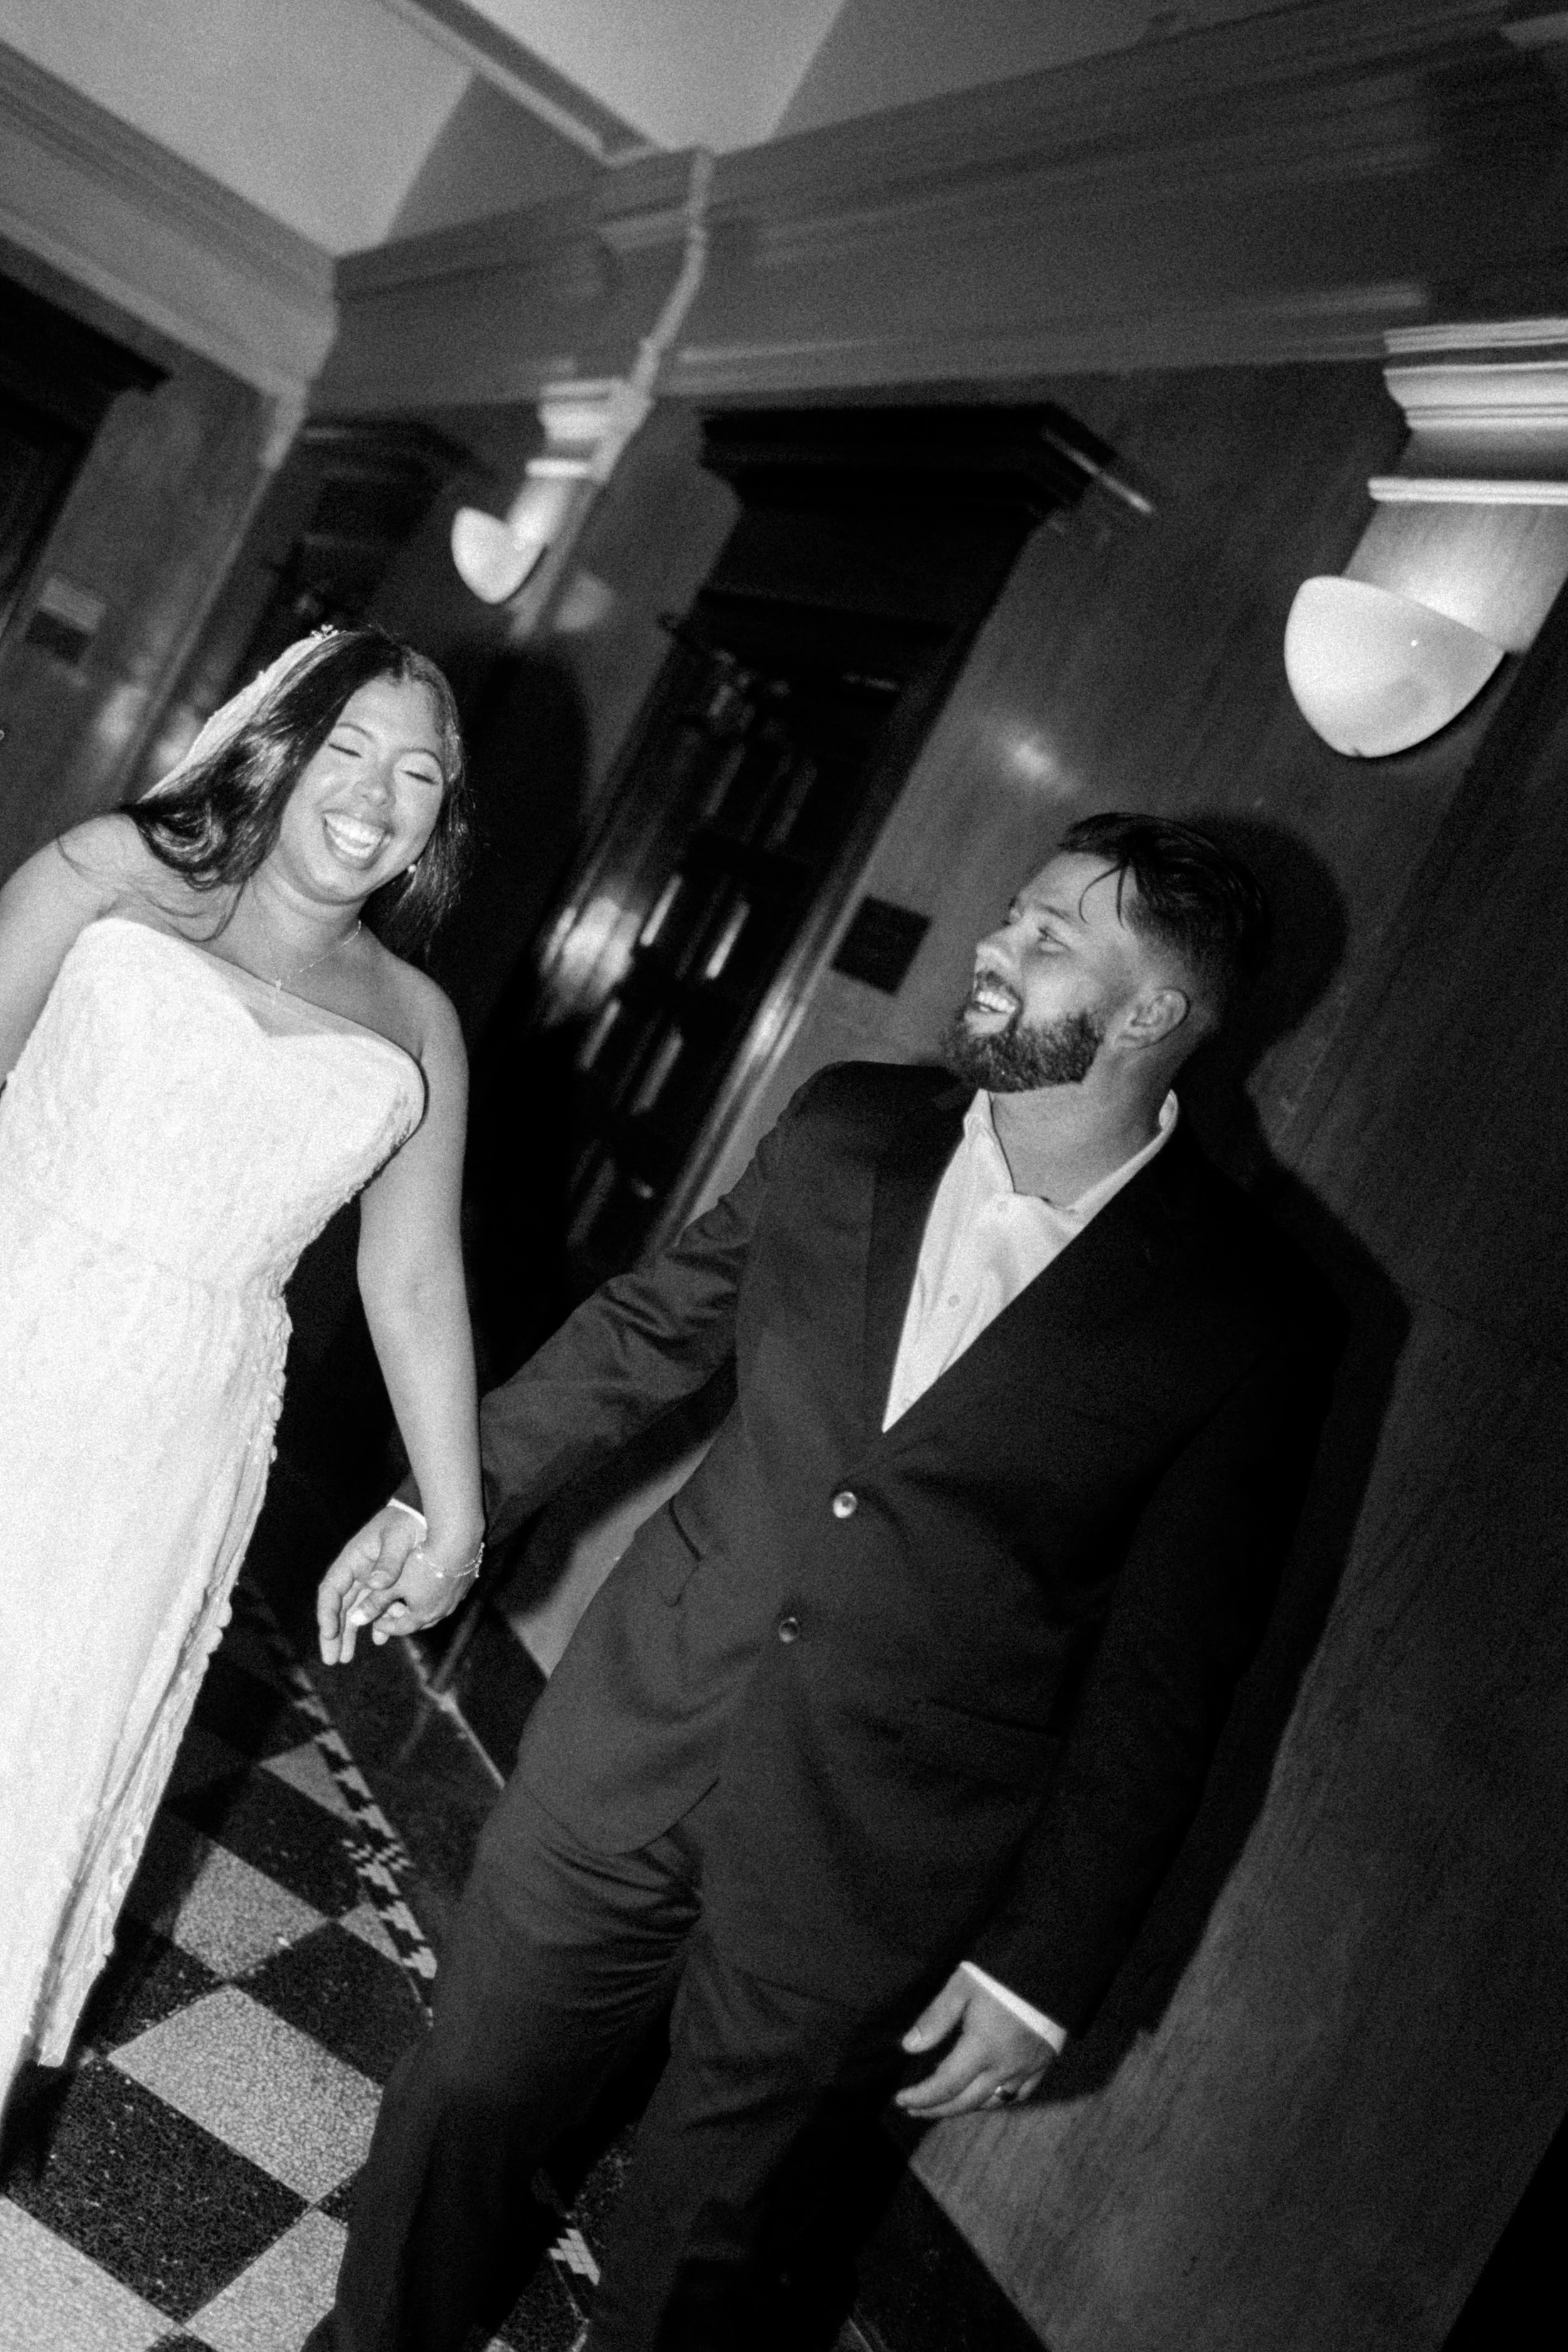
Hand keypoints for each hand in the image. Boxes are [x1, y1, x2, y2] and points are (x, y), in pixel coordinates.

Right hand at [316, 1504, 423, 1663]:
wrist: (429, 1512)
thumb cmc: (411, 1521)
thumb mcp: (399, 1539)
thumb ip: (388, 1563)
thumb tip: (374, 1585)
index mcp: (354, 1559)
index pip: (332, 1590)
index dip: (327, 1613)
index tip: (330, 1634)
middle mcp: (358, 1570)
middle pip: (339, 1606)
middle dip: (334, 1633)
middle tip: (331, 1659)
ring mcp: (371, 1577)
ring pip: (355, 1609)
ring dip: (350, 1632)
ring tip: (345, 1657)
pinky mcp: (387, 1582)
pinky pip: (377, 1606)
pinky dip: (377, 1622)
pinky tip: (379, 1639)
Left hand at [351, 1539, 478, 1647]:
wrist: (457, 1541)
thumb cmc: (420, 1563)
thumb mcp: (392, 1584)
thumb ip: (375, 1602)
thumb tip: (356, 1620)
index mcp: (422, 1614)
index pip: (401, 1627)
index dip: (386, 1626)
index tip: (376, 1622)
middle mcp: (441, 1610)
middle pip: (420, 1620)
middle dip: (405, 1618)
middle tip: (392, 1613)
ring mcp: (456, 1597)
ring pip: (436, 1607)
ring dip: (423, 1606)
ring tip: (413, 1599)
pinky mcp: (465, 1581)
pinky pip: (449, 1593)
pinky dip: (438, 1592)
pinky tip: (434, 1581)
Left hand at [894, 1968, 1055, 2119]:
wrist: (1052, 1966)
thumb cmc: (1002, 1974)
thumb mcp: (962, 1986)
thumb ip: (936, 2018)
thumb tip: (909, 2047)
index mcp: (982, 2049)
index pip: (945, 2085)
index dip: (921, 2097)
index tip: (901, 2100)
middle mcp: (1004, 2067)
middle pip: (966, 2102)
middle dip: (936, 2109)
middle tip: (914, 2109)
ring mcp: (1026, 2069)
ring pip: (991, 2103)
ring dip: (964, 2108)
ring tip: (944, 2103)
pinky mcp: (1043, 2065)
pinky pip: (1018, 2096)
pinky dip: (997, 2101)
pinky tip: (985, 2096)